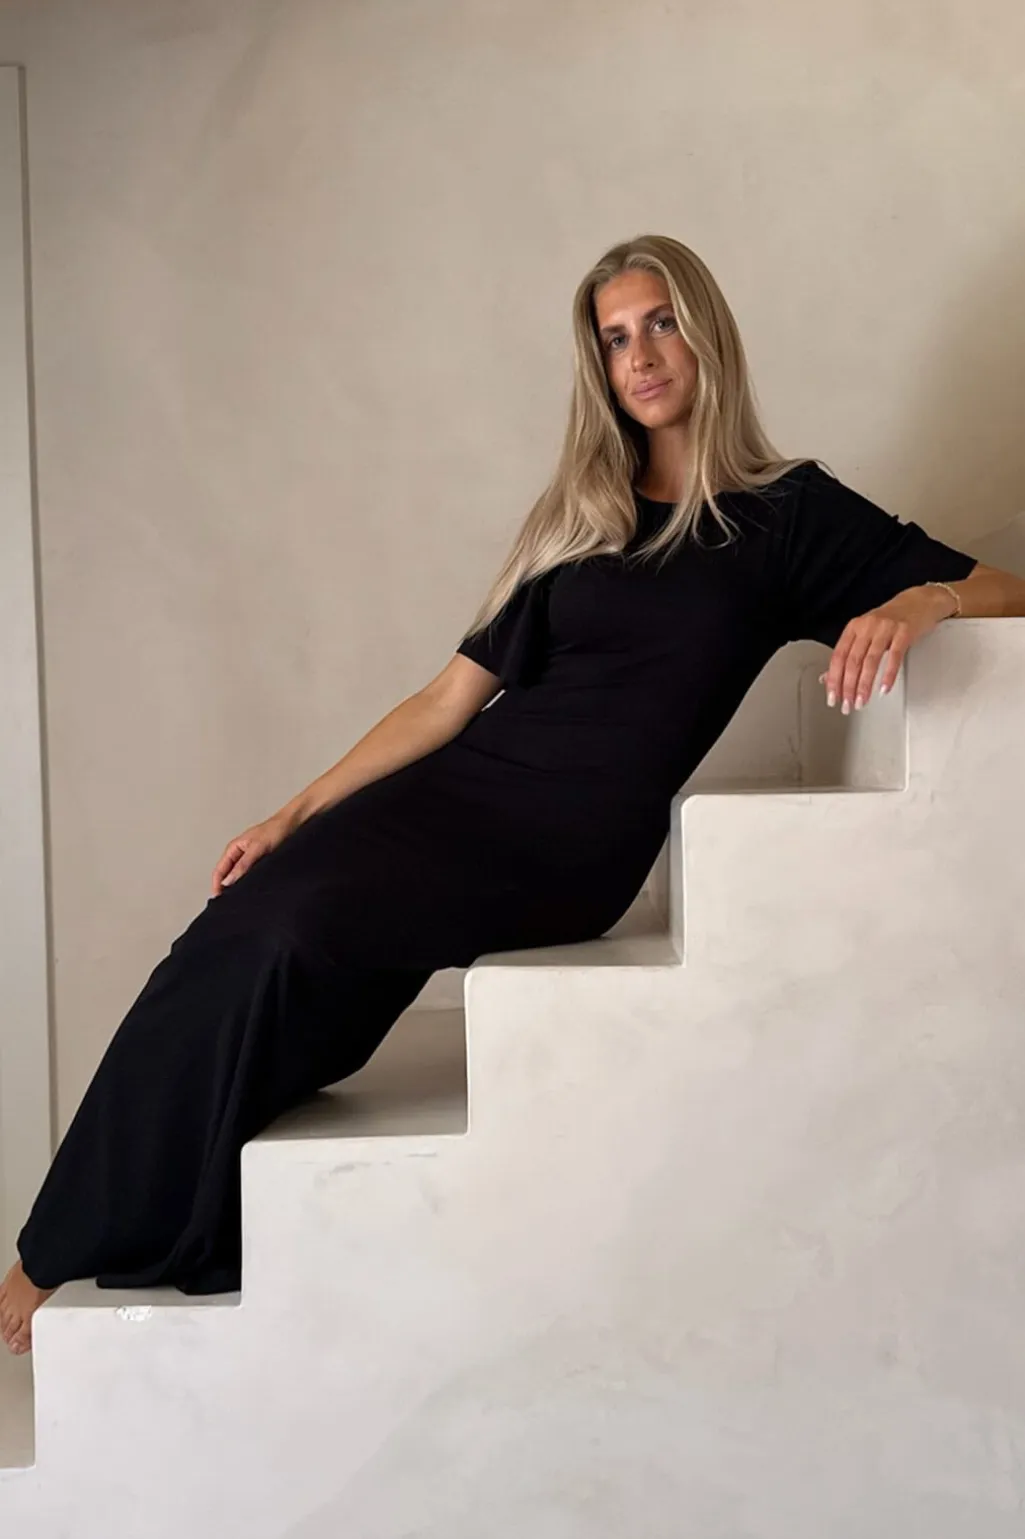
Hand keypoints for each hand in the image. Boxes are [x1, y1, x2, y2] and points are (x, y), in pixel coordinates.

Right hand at [210, 811, 295, 896]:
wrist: (295, 824)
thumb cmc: (276, 829)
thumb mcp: (257, 848)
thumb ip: (243, 865)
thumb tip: (229, 881)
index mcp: (234, 849)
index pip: (219, 871)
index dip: (217, 886)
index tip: (220, 900)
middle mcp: (240, 855)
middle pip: (227, 876)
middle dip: (226, 889)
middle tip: (228, 903)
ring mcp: (251, 859)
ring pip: (239, 877)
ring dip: (238, 886)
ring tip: (240, 898)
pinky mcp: (262, 863)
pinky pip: (251, 876)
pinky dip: (250, 883)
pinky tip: (254, 889)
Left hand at [819, 584, 956, 713]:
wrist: (918, 601)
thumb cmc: (890, 620)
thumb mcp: (866, 634)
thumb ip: (849, 654)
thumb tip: (829, 678)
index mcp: (854, 628)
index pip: (838, 657)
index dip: (833, 679)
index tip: (832, 697)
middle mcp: (867, 626)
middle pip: (853, 661)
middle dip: (848, 687)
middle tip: (847, 705)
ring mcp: (885, 628)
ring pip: (870, 661)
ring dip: (864, 685)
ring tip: (862, 701)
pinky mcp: (904, 632)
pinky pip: (895, 656)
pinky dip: (888, 675)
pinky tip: (883, 688)